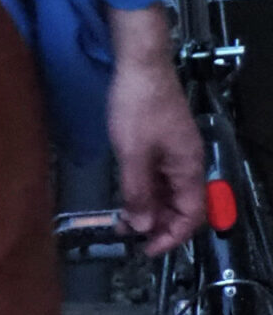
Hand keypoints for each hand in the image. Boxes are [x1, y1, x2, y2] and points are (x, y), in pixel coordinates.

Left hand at [110, 5, 206, 255]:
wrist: (139, 65)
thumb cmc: (138, 105)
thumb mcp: (132, 153)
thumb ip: (138, 191)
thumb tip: (144, 225)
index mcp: (189, 167)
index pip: (191, 214)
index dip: (171, 236)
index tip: (148, 250)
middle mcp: (187, 162)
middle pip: (181, 206)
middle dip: (158, 225)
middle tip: (131, 238)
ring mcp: (175, 151)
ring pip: (167, 191)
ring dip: (149, 208)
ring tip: (124, 222)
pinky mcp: (161, 142)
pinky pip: (158, 176)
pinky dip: (144, 190)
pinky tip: (127, 196)